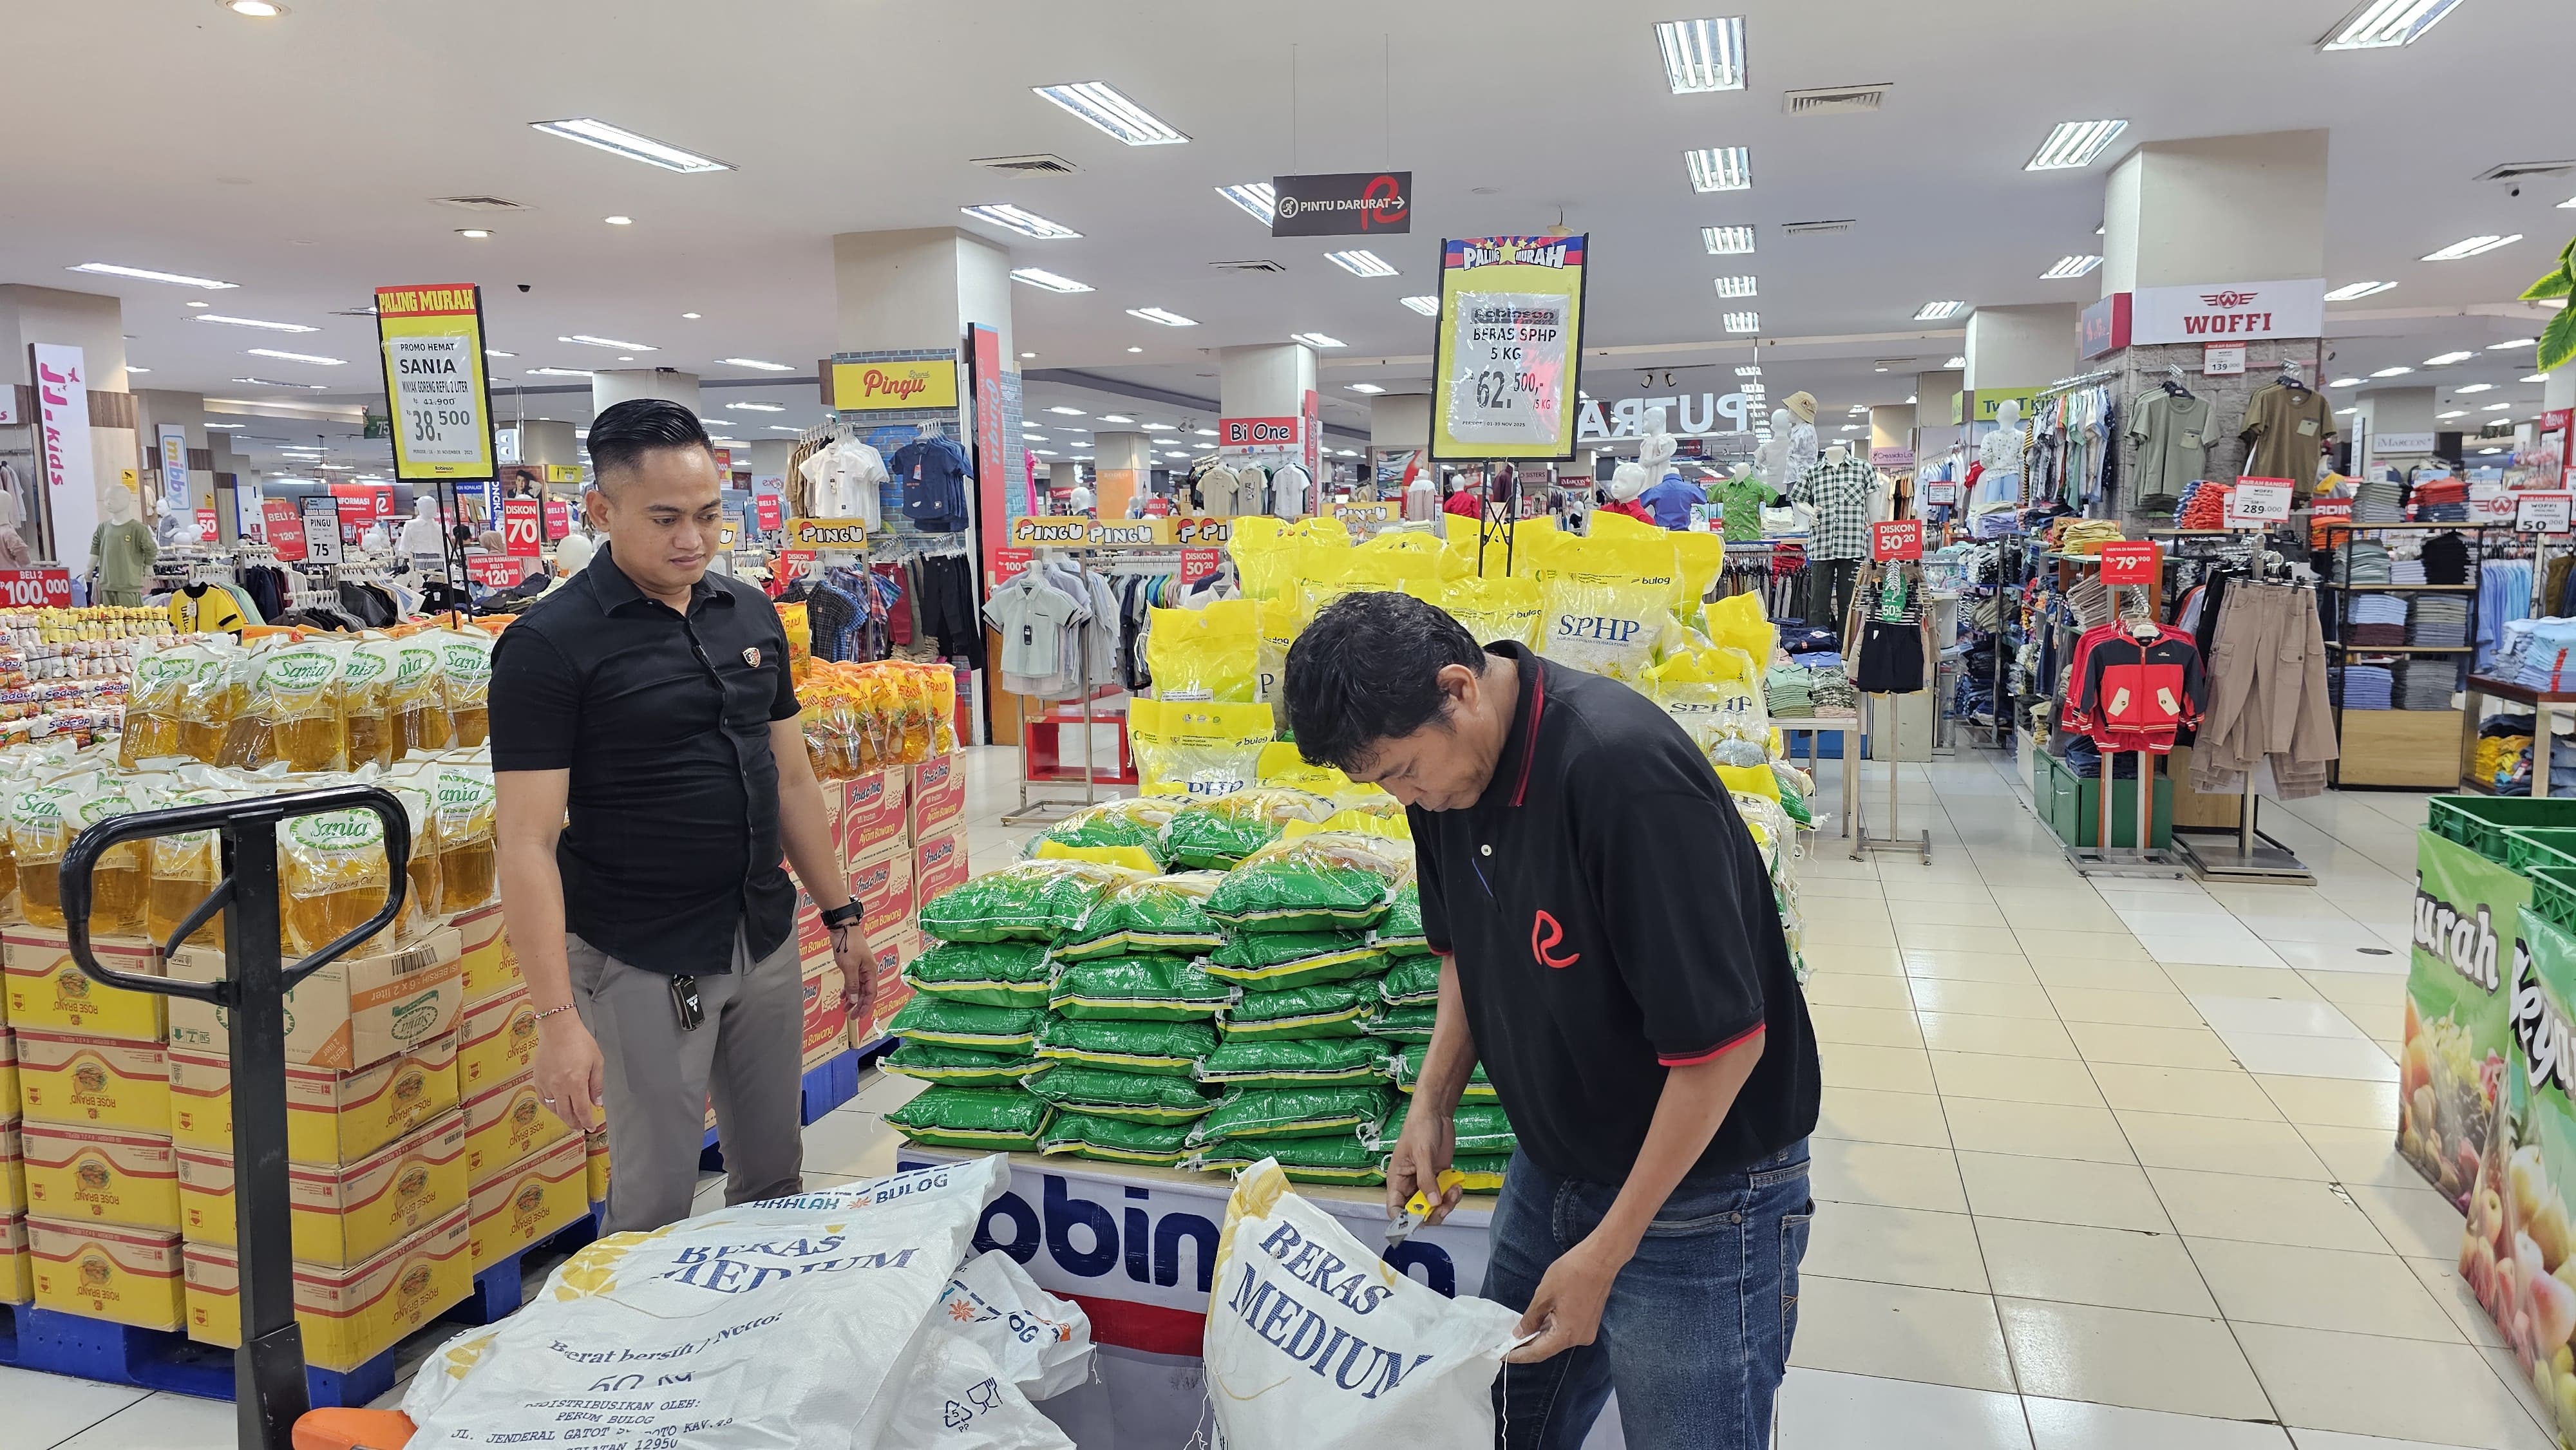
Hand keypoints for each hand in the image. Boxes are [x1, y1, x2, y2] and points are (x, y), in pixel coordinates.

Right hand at [534, 1014, 604, 1131]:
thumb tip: (597, 1102)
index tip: (590, 1127)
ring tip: (570, 1117)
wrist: (558, 1028)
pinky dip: (551, 1106)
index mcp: (575, 1082)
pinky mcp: (538, 1079)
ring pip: (554, 1109)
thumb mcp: (597, 1062)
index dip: (587, 1122)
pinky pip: (543, 1099)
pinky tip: (557, 1105)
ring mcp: (546, 1084)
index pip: (582, 1110)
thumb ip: (597, 1085)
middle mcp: (559, 1086)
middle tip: (580, 1126)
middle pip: (566, 1114)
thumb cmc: (579, 1040)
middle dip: (574, 1123)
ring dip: (563, 1116)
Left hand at [832, 924, 875, 1027]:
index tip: (859, 1016)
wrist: (843, 927)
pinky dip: (849, 989)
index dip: (866, 1006)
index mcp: (871, 971)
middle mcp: (868, 971)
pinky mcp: (854, 964)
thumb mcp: (849, 967)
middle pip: (866, 992)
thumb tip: (855, 1000)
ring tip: (845, 1009)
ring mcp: (861, 967)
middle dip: (859, 1005)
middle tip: (852, 1017)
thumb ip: (852, 984)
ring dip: (853, 999)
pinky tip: (843, 996)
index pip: (871, 993)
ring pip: (859, 988)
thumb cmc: (848, 944)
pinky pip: (853, 981)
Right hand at [1386, 1109, 1458, 1226]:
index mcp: (1397, 1180)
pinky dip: (1453, 1195)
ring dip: (1446, 1204)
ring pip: (1434, 1206)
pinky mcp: (1440, 1177)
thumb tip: (1431, 1202)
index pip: (1395, 1209)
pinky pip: (1445, 1195)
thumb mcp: (1422, 1154)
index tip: (1420, 1220)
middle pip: (1417, 1212)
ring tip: (1454, 1191)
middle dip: (1432, 1213)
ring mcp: (1426, 1182)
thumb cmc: (1419, 1128)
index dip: (1404, 1220)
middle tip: (1444, 1205)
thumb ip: (1426, 1179)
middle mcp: (1410, 1184)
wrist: (1436, 1113)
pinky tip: (1457, 1184)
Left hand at [1507, 1234, 1628, 1362]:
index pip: (1538, 1353)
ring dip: (1539, 1336)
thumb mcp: (1544, 1296)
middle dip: (1527, 1346)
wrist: (1600, 1259)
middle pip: (1548, 1347)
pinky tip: (1538, 1323)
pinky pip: (1566, 1330)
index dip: (1518, 1356)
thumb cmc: (1571, 1273)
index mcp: (1567, 1335)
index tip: (1502, 1356)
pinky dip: (1551, 1328)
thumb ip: (1530, 1319)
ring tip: (1519, 1333)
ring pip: (1557, 1338)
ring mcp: (1586, 1331)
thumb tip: (1520, 1334)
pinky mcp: (1589, 1322)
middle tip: (1506, 1345)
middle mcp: (1579, 1338)